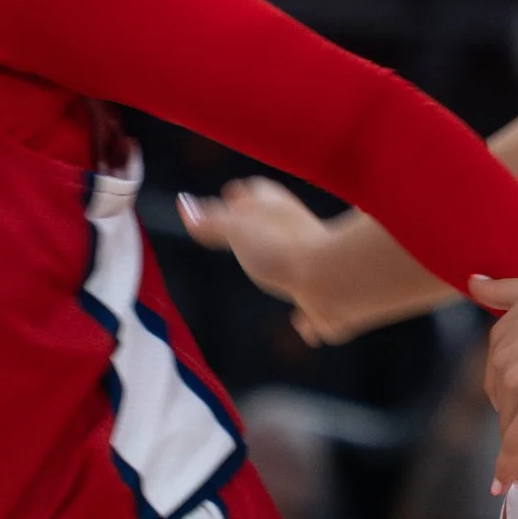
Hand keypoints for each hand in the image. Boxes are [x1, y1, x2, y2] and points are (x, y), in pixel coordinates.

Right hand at [178, 178, 345, 345]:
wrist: (333, 284)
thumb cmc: (281, 249)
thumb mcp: (236, 229)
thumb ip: (211, 220)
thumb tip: (184, 204)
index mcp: (278, 211)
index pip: (257, 192)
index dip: (241, 194)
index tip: (229, 194)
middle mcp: (300, 235)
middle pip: (279, 225)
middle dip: (262, 228)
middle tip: (243, 232)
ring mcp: (318, 267)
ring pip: (300, 260)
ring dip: (285, 264)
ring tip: (270, 273)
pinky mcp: (329, 301)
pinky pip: (316, 308)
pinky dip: (307, 315)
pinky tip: (302, 325)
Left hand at [473, 263, 517, 490]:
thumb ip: (504, 289)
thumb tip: (471, 282)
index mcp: (501, 332)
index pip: (499, 377)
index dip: (513, 397)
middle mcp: (501, 356)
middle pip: (503, 403)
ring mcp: (516, 381)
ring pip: (511, 426)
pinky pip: (515, 444)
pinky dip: (509, 467)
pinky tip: (516, 484)